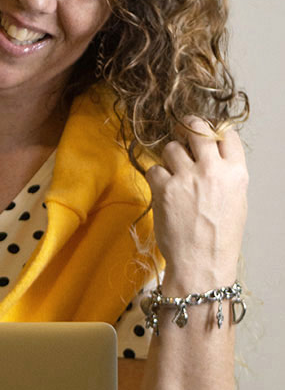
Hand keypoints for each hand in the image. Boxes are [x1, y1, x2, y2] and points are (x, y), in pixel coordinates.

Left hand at [145, 116, 247, 289]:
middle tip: (181, 133)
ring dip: (169, 158)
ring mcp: (187, 178)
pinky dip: (156, 178)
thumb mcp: (235, 201)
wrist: (202, 262)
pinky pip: (153, 169)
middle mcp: (213, 171)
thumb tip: (209, 154)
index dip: (213, 132)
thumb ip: (224, 174)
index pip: (226, 135)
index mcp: (236, 173)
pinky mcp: (164, 188)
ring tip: (174, 176)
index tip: (204, 135)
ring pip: (171, 148)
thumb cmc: (219, 237)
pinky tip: (163, 191)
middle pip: (196, 128)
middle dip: (187, 127)